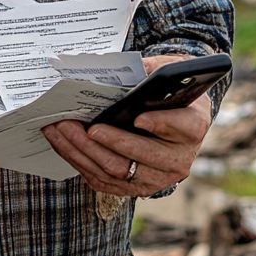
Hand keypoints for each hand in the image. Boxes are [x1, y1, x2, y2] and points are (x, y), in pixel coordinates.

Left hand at [42, 55, 212, 195]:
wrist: (175, 124)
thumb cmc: (170, 95)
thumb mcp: (173, 74)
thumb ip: (156, 68)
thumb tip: (130, 66)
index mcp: (193, 126)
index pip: (183, 126)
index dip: (162, 124)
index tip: (140, 117)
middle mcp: (178, 159)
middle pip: (142, 154)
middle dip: (110, 140)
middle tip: (86, 125)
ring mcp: (156, 178)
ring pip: (117, 170)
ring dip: (84, 150)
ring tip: (62, 129)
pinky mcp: (134, 188)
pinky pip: (103, 179)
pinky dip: (79, 161)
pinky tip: (62, 143)